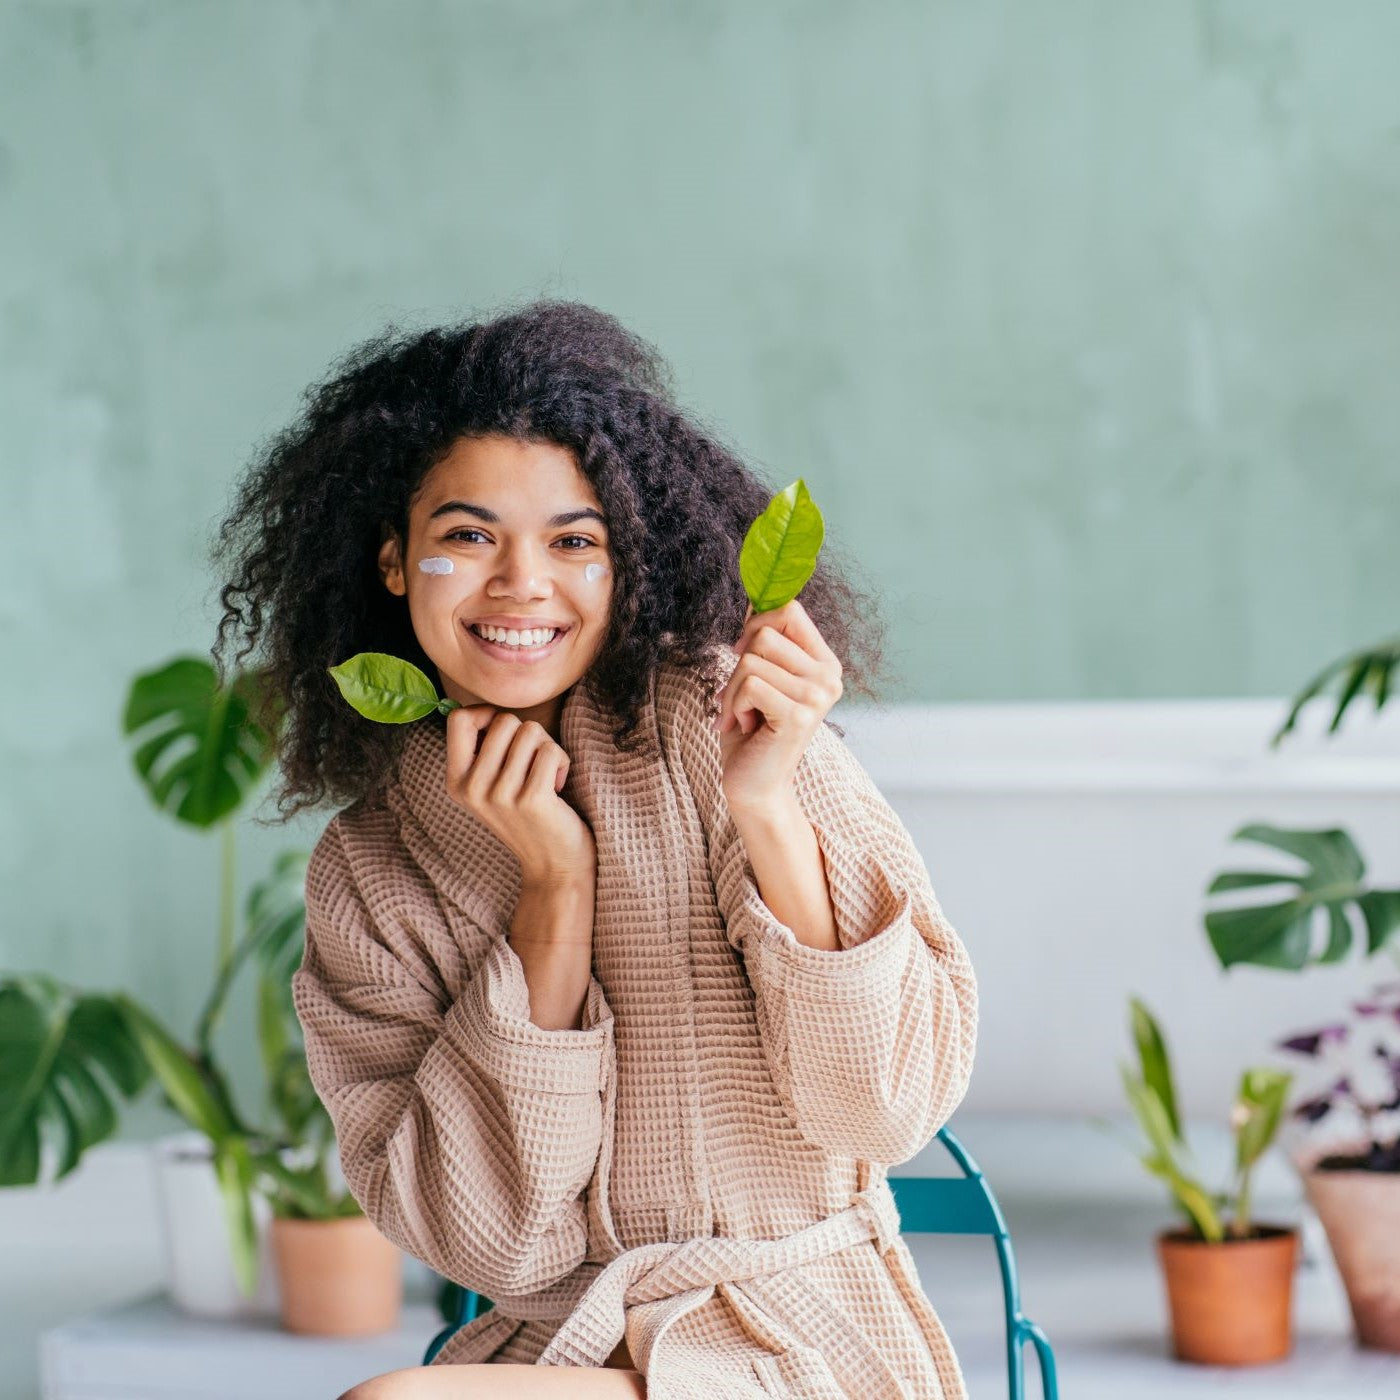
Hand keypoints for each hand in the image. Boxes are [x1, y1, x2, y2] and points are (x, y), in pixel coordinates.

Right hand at [445, 706, 596, 884]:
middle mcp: (472, 788)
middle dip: (528, 732)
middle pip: (504, 720)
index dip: (488, 714)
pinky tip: (557, 786)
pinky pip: (551, 751)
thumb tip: (487, 708)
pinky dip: (562, 761)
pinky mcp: (531, 799)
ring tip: (545, 775)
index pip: (459, 719)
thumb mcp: (490, 784)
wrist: (553, 864)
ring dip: (547, 748)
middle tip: (533, 763)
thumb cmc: (526, 812)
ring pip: (531, 731)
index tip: (506, 735)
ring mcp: (500, 795)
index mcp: (456, 780)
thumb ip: (483, 749)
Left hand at [713, 598, 842, 812]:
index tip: (743, 653)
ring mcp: (817, 697)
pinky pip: (749, 684)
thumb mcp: (757, 677)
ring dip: (732, 691)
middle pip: (765, 633)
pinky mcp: (799, 716)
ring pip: (751, 660)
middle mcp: (828, 677)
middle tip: (742, 696)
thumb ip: (761, 639)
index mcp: (824, 663)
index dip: (757, 624)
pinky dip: (734, 705)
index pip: (789, 610)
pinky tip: (746, 726)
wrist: (755, 785)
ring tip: (744, 715)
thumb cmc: (752, 731)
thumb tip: (757, 595)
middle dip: (738, 663)